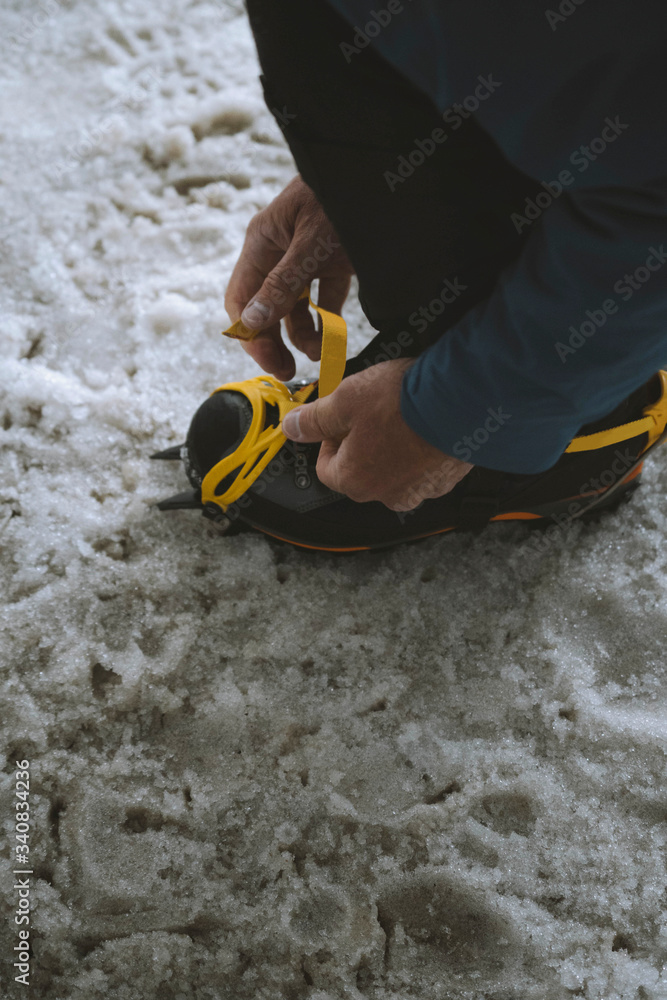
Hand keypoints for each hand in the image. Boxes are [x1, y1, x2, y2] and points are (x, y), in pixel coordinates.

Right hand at [224, 175, 353, 380]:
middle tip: (288, 372)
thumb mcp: (311, 244)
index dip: (250, 333)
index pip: (242, 298)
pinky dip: (326, 320)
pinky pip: (323, 299)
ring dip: (302, 335)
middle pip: (265, 307)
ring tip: (319, 353)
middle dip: (274, 341)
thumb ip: (282, 284)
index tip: (268, 360)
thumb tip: (251, 322)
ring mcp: (306, 257)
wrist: (381, 171)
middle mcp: (279, 251)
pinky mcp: (334, 262)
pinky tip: (333, 339)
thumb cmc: (342, 197)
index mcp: (263, 242)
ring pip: (294, 307)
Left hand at [281, 359, 472, 509]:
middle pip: (361, 471)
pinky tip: (425, 424)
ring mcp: (420, 491)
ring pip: (394, 471)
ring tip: (402, 415)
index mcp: (355, 480)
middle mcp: (386, 495)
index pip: (326, 468)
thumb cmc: (402, 402)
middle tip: (372, 411)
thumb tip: (291, 428)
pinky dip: (421, 450)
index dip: (329, 439)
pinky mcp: (446, 481)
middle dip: (362, 443)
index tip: (341, 417)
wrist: (462, 401)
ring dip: (393, 448)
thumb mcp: (344, 400)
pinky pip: (424, 468)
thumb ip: (314, 419)